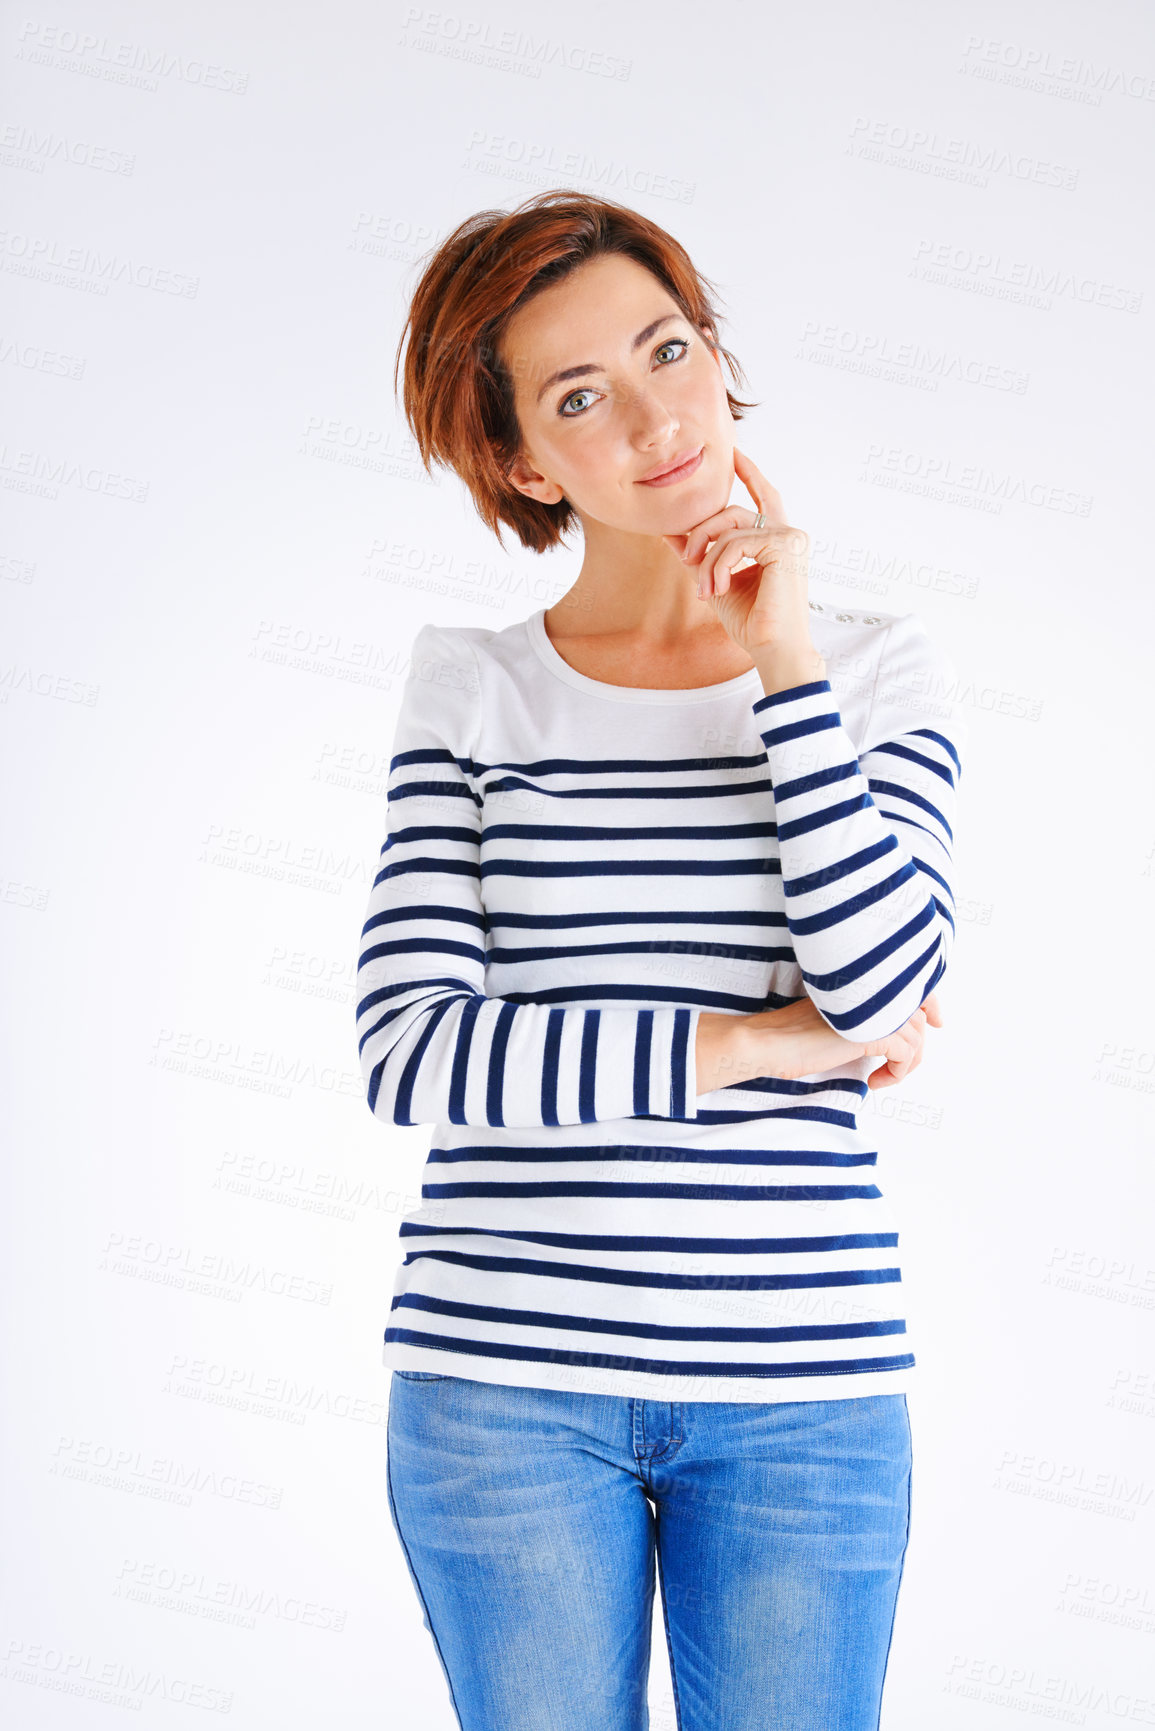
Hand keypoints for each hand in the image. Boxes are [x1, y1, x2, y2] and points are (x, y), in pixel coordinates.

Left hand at [661, 447, 821, 678]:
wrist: (772, 648)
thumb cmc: (751, 621)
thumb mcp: (716, 580)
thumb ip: (699, 554)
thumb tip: (669, 532)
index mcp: (777, 539)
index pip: (762, 496)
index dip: (749, 472)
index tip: (734, 452)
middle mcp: (788, 533)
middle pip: (733, 511)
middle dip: (703, 533)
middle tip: (687, 561)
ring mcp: (790, 537)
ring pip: (730, 528)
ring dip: (708, 560)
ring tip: (706, 589)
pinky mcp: (786, 545)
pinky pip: (736, 543)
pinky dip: (719, 566)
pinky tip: (719, 589)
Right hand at [696, 992, 942, 1095]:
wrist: (768, 1042)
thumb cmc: (794, 1036)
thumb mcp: (837, 1020)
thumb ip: (864, 1014)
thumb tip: (895, 1030)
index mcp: (863, 981)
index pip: (915, 985)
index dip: (932, 1003)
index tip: (938, 1022)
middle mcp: (873, 989)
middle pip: (919, 1016)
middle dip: (916, 1047)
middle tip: (897, 1069)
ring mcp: (874, 1008)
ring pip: (916, 1038)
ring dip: (904, 1065)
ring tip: (881, 1076)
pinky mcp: (872, 1030)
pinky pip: (907, 1054)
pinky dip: (897, 1073)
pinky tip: (874, 1080)